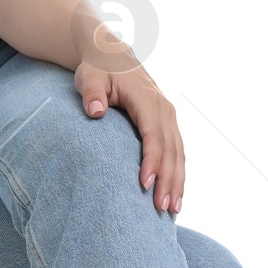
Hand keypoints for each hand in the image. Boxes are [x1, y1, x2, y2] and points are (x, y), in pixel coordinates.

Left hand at [74, 37, 185, 213]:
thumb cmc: (98, 69)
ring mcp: (169, 118)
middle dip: (168, 179)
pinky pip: (177, 152)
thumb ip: (92, 93)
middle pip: (170, 149)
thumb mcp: (90, 77)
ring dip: (177, 182)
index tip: (145, 183)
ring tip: (172, 210)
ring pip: (178, 154)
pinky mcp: (168, 125)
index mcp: (147, 99)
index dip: (151, 159)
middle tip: (162, 208)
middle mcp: (164, 109)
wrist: (113, 57)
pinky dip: (178, 174)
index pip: (153, 133)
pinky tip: (175, 196)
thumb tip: (95, 111)